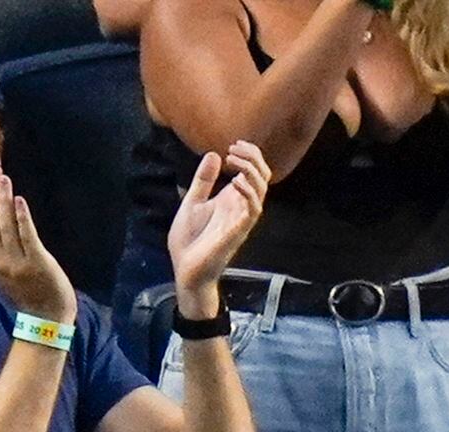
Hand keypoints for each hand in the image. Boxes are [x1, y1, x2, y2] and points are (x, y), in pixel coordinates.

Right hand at [0, 169, 76, 324]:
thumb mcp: (6, 270)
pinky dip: (22, 217)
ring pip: (5, 225)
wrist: (47, 317)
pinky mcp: (37, 263)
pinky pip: (26, 237)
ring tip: (4, 179)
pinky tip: (19, 200)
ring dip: (4, 199)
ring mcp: (17, 263)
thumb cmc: (29, 291)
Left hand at [168, 141, 270, 313]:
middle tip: (234, 148)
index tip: (234, 145)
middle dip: (253, 158)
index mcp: (231, 200)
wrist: (185, 270)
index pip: (253, 173)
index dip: (250, 155)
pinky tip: (236, 181)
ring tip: (233, 160)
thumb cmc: (190, 241)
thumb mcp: (192, 202)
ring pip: (261, 191)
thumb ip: (203, 180)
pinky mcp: (237, 232)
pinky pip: (253, 210)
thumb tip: (213, 154)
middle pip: (262, 178)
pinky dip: (248, 193)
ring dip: (251, 171)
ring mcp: (241, 220)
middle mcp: (240, 208)